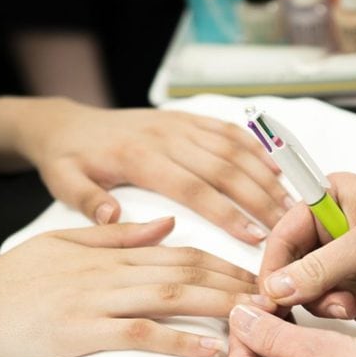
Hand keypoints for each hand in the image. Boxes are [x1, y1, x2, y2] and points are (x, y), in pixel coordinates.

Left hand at [0, 97, 289, 243]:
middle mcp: (166, 136)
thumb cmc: (69, 161)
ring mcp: (179, 124)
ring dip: (266, 176)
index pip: (193, 188)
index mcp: (139, 156)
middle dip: (260, 198)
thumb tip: (114, 218)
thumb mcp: (64, 183)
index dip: (227, 213)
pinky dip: (256, 148)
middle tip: (289, 227)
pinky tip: (278, 168)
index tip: (255, 238)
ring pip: (233, 148)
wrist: (66, 124)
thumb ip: (88, 202)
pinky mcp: (186, 119)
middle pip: (224, 168)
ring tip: (292, 205)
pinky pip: (228, 130)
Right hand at [0, 217, 267, 356]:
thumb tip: (167, 227)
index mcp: (113, 253)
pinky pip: (139, 335)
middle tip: (275, 296)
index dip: (225, 262)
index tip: (258, 274)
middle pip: (187, 273)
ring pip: (171, 297)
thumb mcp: (65, 243)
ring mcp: (99, 302)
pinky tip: (209, 350)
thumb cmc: (17, 279)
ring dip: (219, 306)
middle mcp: (113, 273)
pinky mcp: (84, 332)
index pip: (182, 252)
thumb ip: (118, 236)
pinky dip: (177, 341)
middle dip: (235, 283)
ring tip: (256, 317)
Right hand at [259, 173, 355, 322]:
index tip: (275, 300)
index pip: (282, 239)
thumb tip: (278, 286)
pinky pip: (355, 311)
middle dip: (329, 294)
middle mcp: (338, 232)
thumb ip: (320, 268)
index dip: (276, 272)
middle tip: (348, 299)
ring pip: (329, 300)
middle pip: (301, 278)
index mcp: (330, 202)